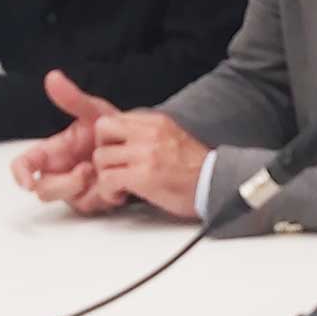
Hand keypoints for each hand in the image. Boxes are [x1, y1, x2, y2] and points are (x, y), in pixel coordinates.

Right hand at [10, 71, 122, 213]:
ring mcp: (75, 188)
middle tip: (86, 170)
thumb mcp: (94, 111)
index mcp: (53, 152)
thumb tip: (53, 77)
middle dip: (62, 184)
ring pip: (64, 200)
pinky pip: (88, 205)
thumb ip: (73, 98)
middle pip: (43, 190)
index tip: (27, 181)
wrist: (140, 143)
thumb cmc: (112, 127)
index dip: (20, 174)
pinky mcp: (93, 199)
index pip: (25, 165)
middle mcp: (60, 172)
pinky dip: (100, 195)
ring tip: (99, 172)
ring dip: (80, 189)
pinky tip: (114, 182)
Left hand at [88, 111, 208, 219]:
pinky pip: (107, 179)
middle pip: (102, 129)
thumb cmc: (196, 170)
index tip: (114, 154)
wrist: (216, 185)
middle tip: (111, 166)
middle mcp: (150, 132)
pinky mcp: (143, 176)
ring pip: (100, 157)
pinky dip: (108, 191)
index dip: (108, 139)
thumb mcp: (171, 138)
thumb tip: (122, 141)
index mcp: (157, 121)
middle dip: (101, 149)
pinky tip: (121, 196)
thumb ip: (147, 135)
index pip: (115, 118)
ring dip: (105, 176)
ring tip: (118, 186)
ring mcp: (146, 153)